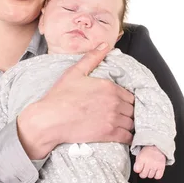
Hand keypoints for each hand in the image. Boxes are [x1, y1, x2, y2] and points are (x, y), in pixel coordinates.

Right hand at [17, 43, 134, 158]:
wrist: (50, 120)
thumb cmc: (60, 97)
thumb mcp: (75, 72)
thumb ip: (92, 58)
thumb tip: (105, 45)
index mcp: (109, 87)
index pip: (130, 94)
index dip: (127, 99)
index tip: (121, 103)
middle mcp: (114, 102)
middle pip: (132, 108)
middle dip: (129, 111)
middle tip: (122, 115)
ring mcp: (113, 118)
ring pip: (132, 122)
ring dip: (129, 124)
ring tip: (122, 125)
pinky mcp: (109, 134)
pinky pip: (127, 137)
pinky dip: (128, 137)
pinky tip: (122, 136)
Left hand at [133, 146, 165, 178]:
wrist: (157, 147)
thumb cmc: (148, 152)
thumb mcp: (139, 155)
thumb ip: (137, 163)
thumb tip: (137, 171)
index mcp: (142, 158)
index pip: (137, 170)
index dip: (137, 170)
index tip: (139, 168)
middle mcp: (148, 162)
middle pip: (143, 175)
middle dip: (142, 173)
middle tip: (144, 169)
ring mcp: (155, 165)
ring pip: (150, 176)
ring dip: (149, 174)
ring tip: (150, 168)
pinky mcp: (161, 167)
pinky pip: (158, 177)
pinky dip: (156, 175)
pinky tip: (155, 171)